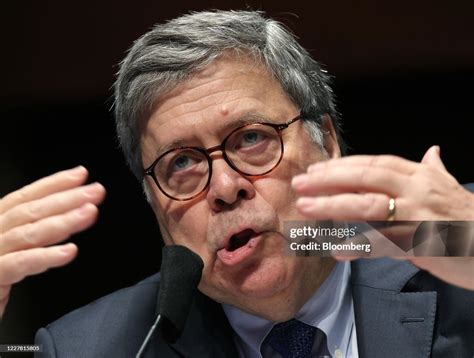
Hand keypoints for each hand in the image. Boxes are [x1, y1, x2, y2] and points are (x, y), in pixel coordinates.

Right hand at [0, 166, 105, 317]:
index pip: (24, 198)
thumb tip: (69, 217)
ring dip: (62, 221)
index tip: (80, 175)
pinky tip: (69, 251)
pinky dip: (45, 256)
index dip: (53, 184)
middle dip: (66, 198)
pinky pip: (19, 263)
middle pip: (29, 211)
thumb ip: (35, 237)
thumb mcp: (14, 256)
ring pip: (27, 233)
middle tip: (96, 191)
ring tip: (89, 213)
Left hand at [291, 146, 473, 289]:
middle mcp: (417, 190)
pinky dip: (360, 248)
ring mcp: (420, 216)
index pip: (373, 164)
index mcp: (418, 175)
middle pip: (366, 179)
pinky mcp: (424, 243)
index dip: (342, 166)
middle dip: (329, 180)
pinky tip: (337, 251)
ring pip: (370, 206)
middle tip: (299, 185)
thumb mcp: (450, 187)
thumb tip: (432, 151)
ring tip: (306, 209)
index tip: (314, 170)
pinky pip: (385, 245)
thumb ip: (434, 169)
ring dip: (335, 207)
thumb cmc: (469, 217)